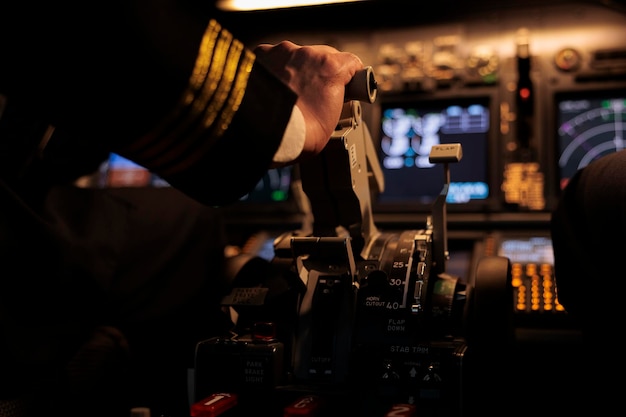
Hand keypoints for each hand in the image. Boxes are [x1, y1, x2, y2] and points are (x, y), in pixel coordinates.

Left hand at [254, 41, 363, 158]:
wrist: (262, 133)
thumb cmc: (298, 134)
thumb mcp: (332, 123)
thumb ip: (336, 101)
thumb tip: (329, 101)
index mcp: (329, 68)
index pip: (350, 62)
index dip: (348, 76)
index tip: (345, 85)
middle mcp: (306, 54)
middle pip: (322, 57)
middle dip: (320, 74)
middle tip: (314, 96)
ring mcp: (281, 53)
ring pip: (296, 58)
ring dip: (296, 72)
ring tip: (290, 97)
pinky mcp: (260, 57)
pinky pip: (273, 60)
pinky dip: (275, 72)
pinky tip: (274, 91)